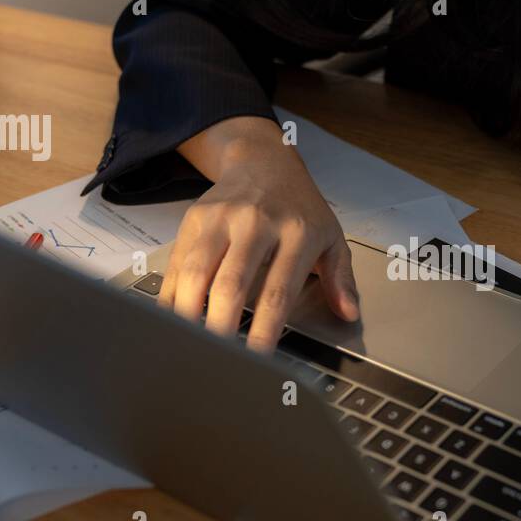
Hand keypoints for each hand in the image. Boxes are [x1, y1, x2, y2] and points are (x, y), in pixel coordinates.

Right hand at [158, 116, 358, 351]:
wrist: (264, 161)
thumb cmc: (299, 206)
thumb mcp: (331, 236)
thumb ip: (341, 277)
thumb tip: (348, 311)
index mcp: (296, 232)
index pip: (279, 290)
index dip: (266, 329)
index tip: (257, 359)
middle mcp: (256, 222)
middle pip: (231, 283)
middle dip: (220, 326)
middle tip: (217, 358)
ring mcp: (221, 219)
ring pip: (197, 272)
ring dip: (189, 313)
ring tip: (189, 344)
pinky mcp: (194, 219)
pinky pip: (178, 263)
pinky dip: (172, 295)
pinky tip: (174, 319)